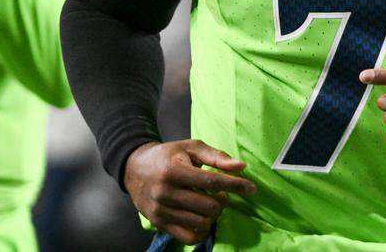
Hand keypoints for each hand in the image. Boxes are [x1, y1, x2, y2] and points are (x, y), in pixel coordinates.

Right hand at [124, 140, 256, 245]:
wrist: (133, 168)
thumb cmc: (167, 156)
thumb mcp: (189, 147)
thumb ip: (215, 156)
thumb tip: (241, 167)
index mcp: (173, 170)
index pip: (211, 181)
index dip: (235, 185)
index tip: (251, 188)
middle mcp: (165, 192)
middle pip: (208, 206)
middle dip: (222, 201)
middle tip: (220, 194)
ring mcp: (161, 211)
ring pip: (201, 223)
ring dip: (213, 215)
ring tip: (209, 204)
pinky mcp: (159, 223)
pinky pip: (188, 237)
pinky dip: (202, 231)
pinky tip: (202, 218)